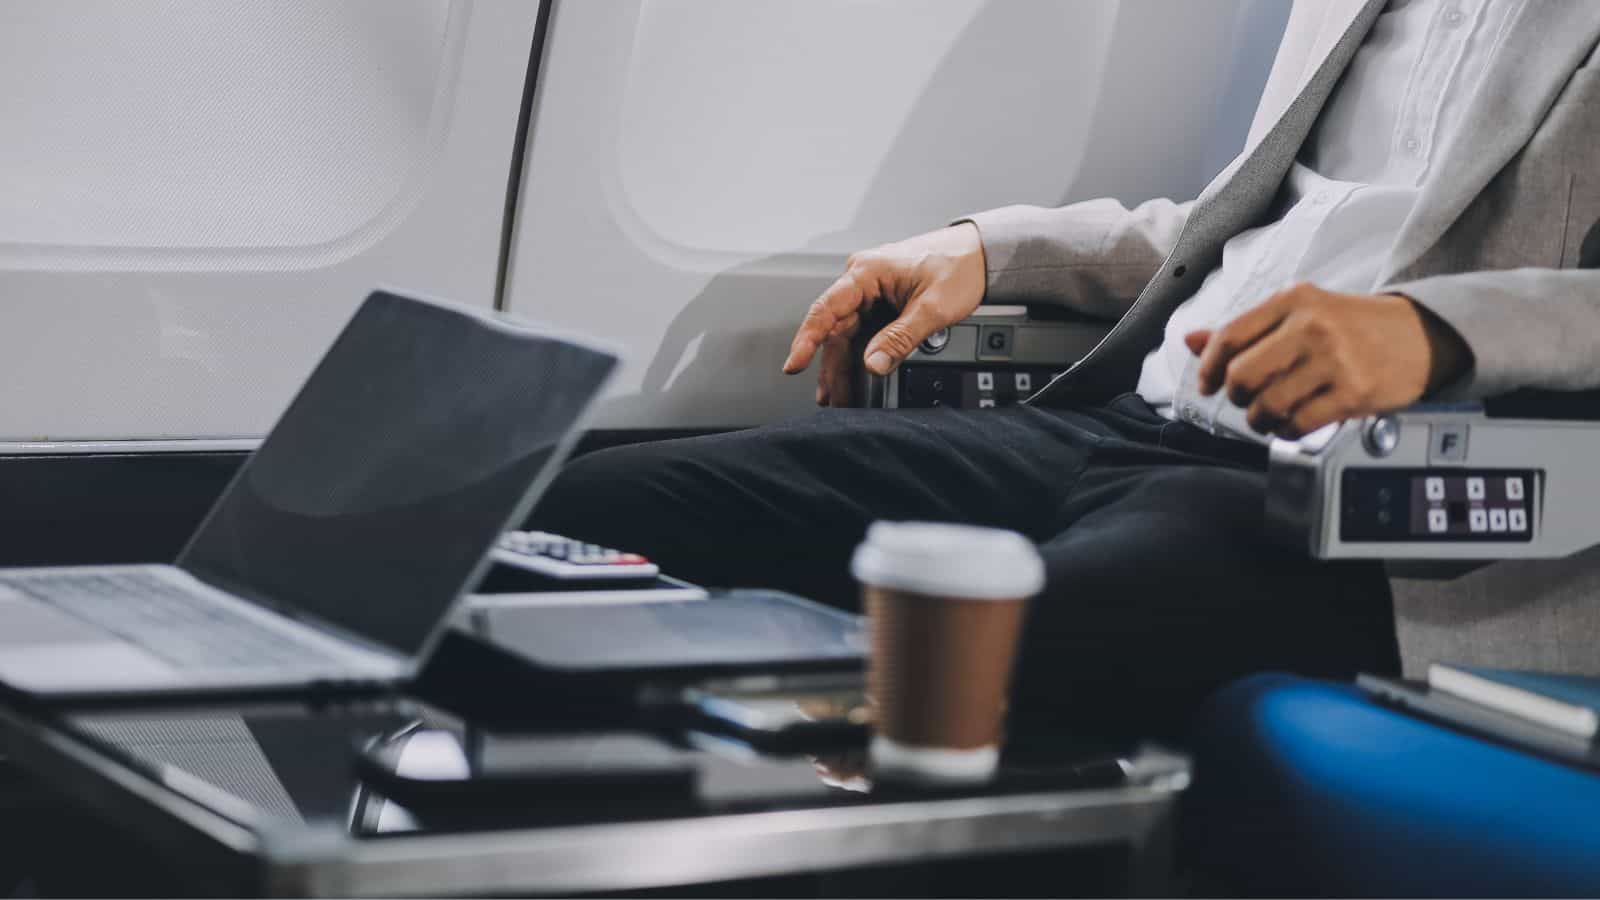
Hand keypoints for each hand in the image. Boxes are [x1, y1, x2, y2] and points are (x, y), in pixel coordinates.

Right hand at [782, 223, 986, 405]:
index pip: (826, 309)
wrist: (981, 254)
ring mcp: (872, 292)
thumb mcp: (932, 308)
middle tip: (831, 399)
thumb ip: (900, 338)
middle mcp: (863, 280)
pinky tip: (855, 378)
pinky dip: (861, 356)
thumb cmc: (959, 266)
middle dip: (831, 366)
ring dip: (844, 366)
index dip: (807, 340)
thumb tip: (872, 365)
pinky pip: (864, 332)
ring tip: (839, 397)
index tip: (794, 364)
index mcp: (867, 271)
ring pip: (848, 334)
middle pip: (836, 329)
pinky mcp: (882, 303)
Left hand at [1188, 283, 1469, 438]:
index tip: (1208, 384)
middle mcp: (1311, 326)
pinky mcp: (1354, 392)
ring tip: (1269, 416)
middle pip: (1241, 376)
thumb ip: (1244, 329)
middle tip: (1245, 401)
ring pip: (1268, 405)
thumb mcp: (1297, 313)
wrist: (1419, 334)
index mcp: (1292, 301)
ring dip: (1260, 420)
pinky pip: (1299, 424)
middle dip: (1235, 397)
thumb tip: (1190, 341)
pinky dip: (1286, 432)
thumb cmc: (1349, 326)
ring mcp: (1334, 360)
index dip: (1208, 367)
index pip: (1229, 336)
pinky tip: (1292, 424)